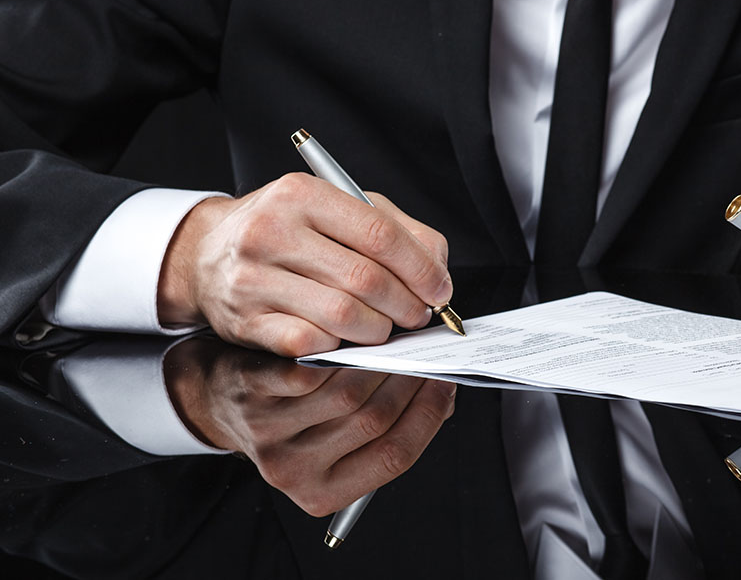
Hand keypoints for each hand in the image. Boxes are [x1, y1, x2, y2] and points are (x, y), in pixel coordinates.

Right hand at [157, 173, 451, 355]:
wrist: (208, 254)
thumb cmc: (289, 231)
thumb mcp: (339, 210)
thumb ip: (397, 230)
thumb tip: (438, 271)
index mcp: (302, 194)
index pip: (380, 235)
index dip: (420, 269)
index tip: (440, 291)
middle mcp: (271, 230)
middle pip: (365, 279)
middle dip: (406, 305)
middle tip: (418, 316)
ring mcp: (253, 278)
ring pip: (342, 315)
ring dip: (378, 331)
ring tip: (386, 329)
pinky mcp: (243, 320)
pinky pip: (308, 343)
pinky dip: (337, 348)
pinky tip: (344, 342)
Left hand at [165, 337, 456, 514]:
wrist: (215, 397)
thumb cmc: (289, 413)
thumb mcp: (334, 438)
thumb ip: (388, 423)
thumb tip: (443, 394)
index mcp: (324, 492)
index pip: (396, 455)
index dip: (428, 414)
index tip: (445, 380)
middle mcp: (294, 471)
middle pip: (372, 420)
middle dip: (408, 377)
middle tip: (425, 347)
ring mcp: (267, 433)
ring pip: (343, 391)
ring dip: (378, 357)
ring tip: (396, 334)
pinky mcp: (249, 392)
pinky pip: (304, 367)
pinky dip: (335, 346)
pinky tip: (353, 329)